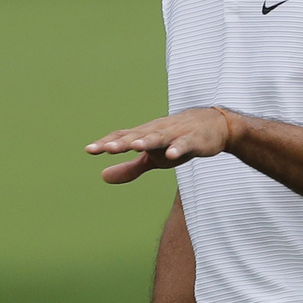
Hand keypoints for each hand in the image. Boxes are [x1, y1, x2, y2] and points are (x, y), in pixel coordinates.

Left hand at [86, 108, 232, 183]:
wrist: (213, 126)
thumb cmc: (176, 141)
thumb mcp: (152, 158)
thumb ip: (129, 168)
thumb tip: (102, 176)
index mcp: (144, 135)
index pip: (122, 137)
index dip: (106, 143)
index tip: (89, 150)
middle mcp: (156, 131)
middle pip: (137, 136)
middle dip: (122, 142)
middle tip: (107, 149)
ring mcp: (175, 134)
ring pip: (159, 137)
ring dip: (147, 141)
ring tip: (135, 146)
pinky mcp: (193, 140)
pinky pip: (184, 144)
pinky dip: (178, 149)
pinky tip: (171, 155)